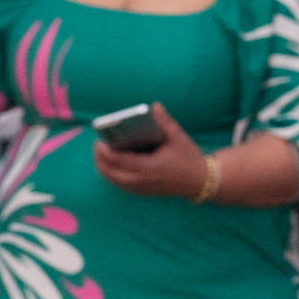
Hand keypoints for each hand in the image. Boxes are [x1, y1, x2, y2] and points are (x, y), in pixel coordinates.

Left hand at [91, 103, 208, 198]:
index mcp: (148, 167)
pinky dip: (112, 175)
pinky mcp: (142, 192)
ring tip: (101, 153)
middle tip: (98, 144)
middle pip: (110, 172)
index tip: (99, 141)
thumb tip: (154, 106)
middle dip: (100, 159)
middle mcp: (142, 180)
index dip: (105, 152)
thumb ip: (164, 122)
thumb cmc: (189, 158)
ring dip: (104, 168)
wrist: (200, 182)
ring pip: (114, 180)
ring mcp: (141, 188)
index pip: (119, 161)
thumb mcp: (178, 138)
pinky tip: (110, 165)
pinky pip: (120, 185)